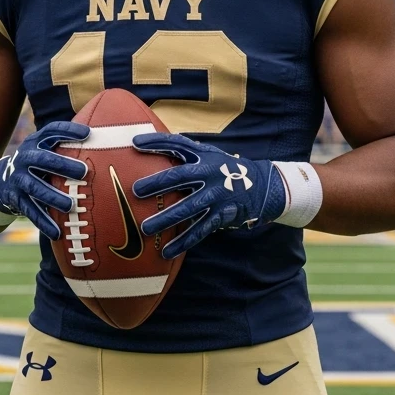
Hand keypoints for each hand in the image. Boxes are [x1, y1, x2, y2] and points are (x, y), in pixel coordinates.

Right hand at [0, 120, 89, 238]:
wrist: (2, 180)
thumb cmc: (38, 163)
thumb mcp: (46, 148)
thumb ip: (67, 144)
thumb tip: (104, 138)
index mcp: (36, 142)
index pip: (52, 131)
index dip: (69, 132)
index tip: (88, 134)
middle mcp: (25, 157)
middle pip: (43, 160)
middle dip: (62, 165)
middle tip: (84, 171)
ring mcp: (18, 178)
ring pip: (36, 188)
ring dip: (53, 197)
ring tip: (70, 206)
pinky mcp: (16, 198)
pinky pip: (30, 210)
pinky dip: (43, 222)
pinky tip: (57, 232)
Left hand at [131, 133, 286, 258]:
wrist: (260, 186)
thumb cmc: (223, 169)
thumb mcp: (208, 155)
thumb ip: (185, 152)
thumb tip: (147, 144)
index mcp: (203, 155)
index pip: (177, 144)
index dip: (156, 142)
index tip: (135, 143)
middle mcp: (209, 172)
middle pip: (179, 176)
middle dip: (157, 183)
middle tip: (136, 191)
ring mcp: (215, 195)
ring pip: (187, 208)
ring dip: (165, 218)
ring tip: (146, 228)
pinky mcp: (221, 215)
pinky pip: (199, 230)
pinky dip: (183, 242)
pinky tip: (166, 252)